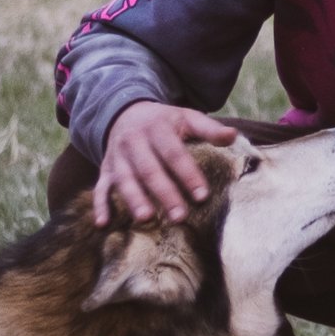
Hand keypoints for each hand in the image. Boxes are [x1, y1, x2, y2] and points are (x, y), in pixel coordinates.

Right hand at [96, 102, 237, 225]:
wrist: (126, 112)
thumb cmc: (164, 122)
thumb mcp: (186, 117)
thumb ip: (209, 128)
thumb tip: (234, 136)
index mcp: (157, 128)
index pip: (174, 154)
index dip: (188, 174)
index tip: (202, 195)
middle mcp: (134, 142)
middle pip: (149, 170)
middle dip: (164, 193)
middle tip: (180, 216)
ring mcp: (118, 157)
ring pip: (124, 180)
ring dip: (134, 199)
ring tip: (147, 218)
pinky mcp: (106, 170)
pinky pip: (100, 188)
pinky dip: (100, 205)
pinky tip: (103, 223)